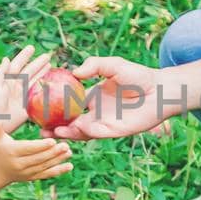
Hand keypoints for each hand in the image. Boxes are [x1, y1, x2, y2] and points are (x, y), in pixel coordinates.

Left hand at [0, 45, 52, 131]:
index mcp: (7, 80)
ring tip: (51, 65)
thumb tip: (6, 59)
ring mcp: (23, 95)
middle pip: (29, 71)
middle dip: (38, 63)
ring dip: (42, 73)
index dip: (24, 56)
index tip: (32, 48)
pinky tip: (51, 82)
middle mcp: (16, 85)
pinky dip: (44, 88)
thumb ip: (0, 72)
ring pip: (35, 81)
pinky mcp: (28, 105)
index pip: (17, 65)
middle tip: (48, 55)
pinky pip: (38, 94)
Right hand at [0, 124, 71, 183]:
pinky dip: (59, 171)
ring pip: (44, 166)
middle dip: (53, 153)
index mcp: (12, 152)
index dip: (41, 146)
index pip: (28, 149)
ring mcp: (27, 173)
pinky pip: (47, 174)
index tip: (53, 141)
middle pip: (39, 158)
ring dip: (58, 160)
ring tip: (69, 152)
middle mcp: (19, 164)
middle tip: (66, 145)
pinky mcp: (32, 178)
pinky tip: (69, 166)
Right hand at [49, 56, 175, 140]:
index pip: (68, 105)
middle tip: (39, 127)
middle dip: (54, 127)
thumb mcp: (113, 65)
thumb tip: (75, 72)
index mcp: (91, 98)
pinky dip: (84, 133)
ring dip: (66, 133)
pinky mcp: (114, 132)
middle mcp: (95, 113)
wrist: (161, 90)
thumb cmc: (139, 76)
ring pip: (80, 132)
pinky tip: (74, 128)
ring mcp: (104, 123)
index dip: (54, 108)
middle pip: (70, 122)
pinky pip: (96, 134)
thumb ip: (94, 66)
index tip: (39, 107)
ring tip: (52, 131)